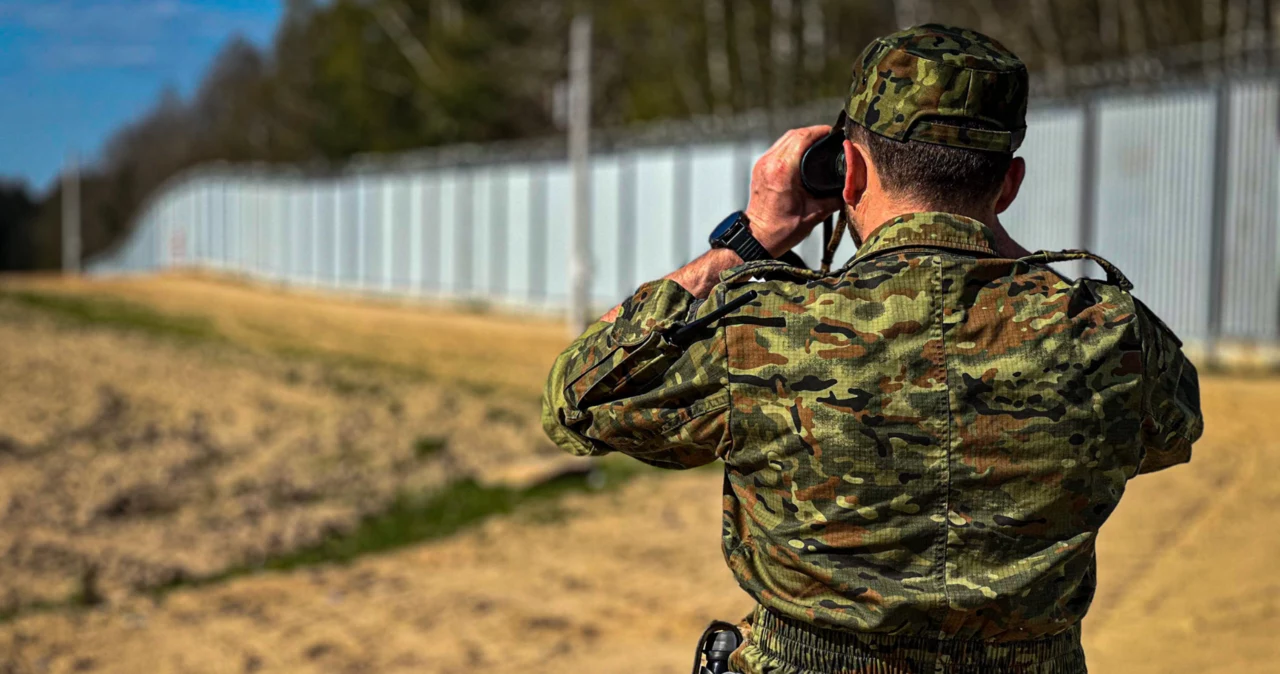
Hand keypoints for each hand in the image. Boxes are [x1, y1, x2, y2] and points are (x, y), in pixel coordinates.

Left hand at [744, 126, 843, 256]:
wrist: (758, 237)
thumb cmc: (782, 229)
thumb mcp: (815, 214)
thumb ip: (835, 199)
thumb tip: (852, 188)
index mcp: (784, 171)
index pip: (803, 138)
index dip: (820, 131)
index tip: (833, 132)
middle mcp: (771, 163)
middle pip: (794, 134)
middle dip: (813, 132)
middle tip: (829, 136)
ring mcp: (763, 164)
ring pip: (785, 139)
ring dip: (802, 137)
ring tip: (818, 141)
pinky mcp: (760, 167)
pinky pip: (778, 147)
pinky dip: (792, 145)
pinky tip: (803, 151)